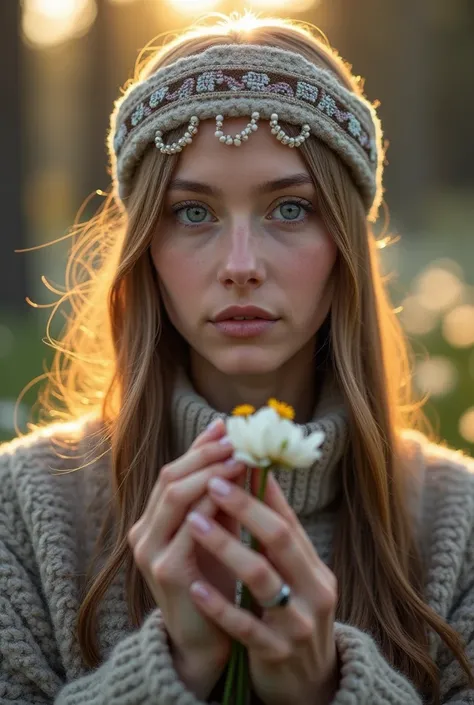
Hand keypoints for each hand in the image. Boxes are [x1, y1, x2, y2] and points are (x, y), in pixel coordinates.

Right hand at [127, 418, 245, 698]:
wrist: (208, 638)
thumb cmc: (216, 580)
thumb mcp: (218, 530)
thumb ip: (223, 496)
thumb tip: (242, 453)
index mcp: (153, 519)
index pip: (174, 472)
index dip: (199, 448)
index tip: (226, 426)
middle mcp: (144, 531)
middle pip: (171, 477)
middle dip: (205, 455)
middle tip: (236, 440)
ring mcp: (150, 551)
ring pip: (175, 496)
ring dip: (209, 473)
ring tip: (239, 459)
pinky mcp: (165, 571)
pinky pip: (189, 529)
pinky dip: (210, 506)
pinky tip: (231, 493)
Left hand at [185, 468, 339, 704]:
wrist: (308, 683)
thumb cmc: (291, 615)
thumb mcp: (293, 577)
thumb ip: (276, 537)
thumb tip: (257, 480)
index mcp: (314, 567)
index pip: (288, 519)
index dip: (261, 490)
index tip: (235, 462)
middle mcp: (313, 590)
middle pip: (280, 538)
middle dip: (245, 507)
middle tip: (213, 482)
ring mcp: (297, 623)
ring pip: (261, 577)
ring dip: (226, 545)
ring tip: (194, 522)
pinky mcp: (277, 653)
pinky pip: (245, 626)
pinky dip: (220, 605)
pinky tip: (196, 587)